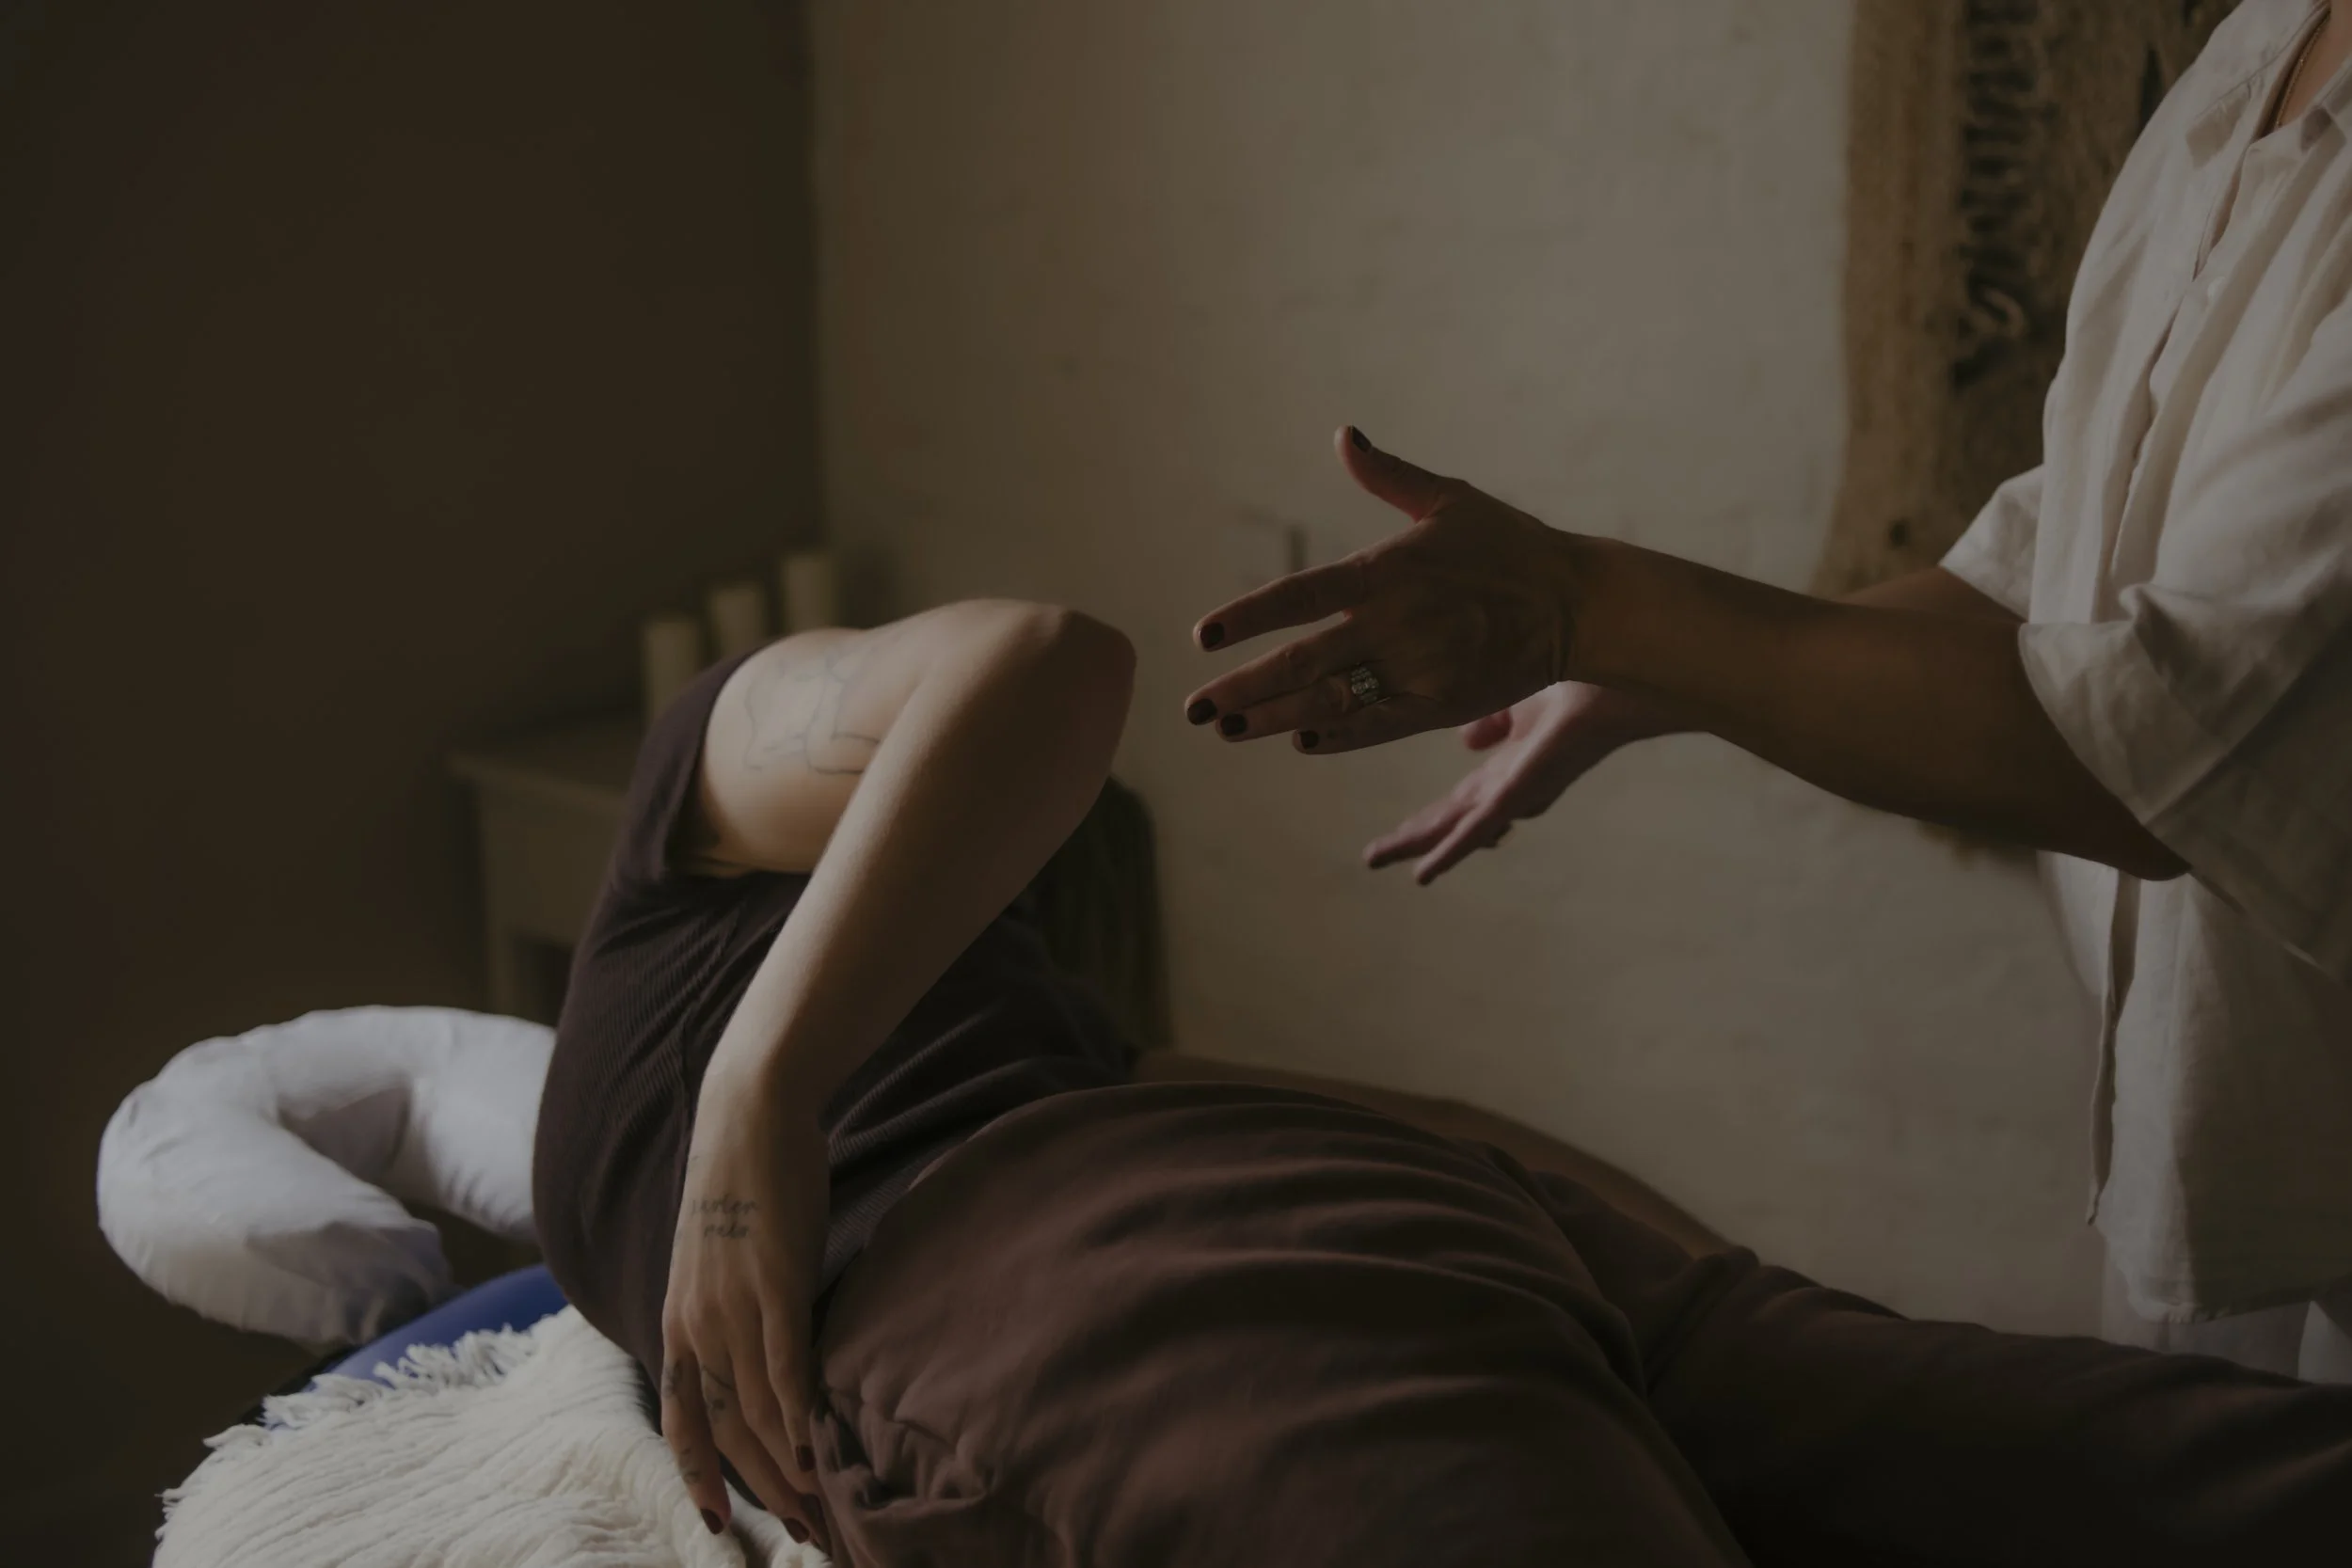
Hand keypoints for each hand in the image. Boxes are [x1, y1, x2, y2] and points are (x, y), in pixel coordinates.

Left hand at [659, 1070, 831, 1552]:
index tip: (720, 1524)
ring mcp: (732, 1304)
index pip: (685, 1418)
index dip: (698, 1476)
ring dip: (788, 1468)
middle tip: (801, 1532)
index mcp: (680, 1320)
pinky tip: (819, 1453)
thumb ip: (740, 1308)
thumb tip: (771, 1347)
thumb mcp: (725, 1258)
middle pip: (727, 1429)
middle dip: (761, 1488)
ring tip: (820, 1511)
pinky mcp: (773, 1282)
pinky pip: (783, 1365)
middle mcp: (696, 1323)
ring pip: (757, 1410)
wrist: (749, 1114)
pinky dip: (798, 1416)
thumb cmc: (747, 1181)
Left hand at [1184, 427, 1583, 753]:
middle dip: (1243, 688)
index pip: (1299, 596)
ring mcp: (1417, 669)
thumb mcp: (1449, 498)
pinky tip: (1299, 742)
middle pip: (1302, 662)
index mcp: (1388, 571)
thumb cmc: (1511, 544)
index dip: (1247, 617)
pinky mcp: (1440, 706)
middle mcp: (1395, 624)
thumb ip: (1387, 475)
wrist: (1578, 603)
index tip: (1203, 637)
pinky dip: (1336, 737)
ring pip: (1330, 702)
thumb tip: (1344, 435)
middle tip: (1194, 708)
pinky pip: (1376, 727)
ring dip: (1273, 719)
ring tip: (1226, 729)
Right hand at [1365, 682, 1677, 883]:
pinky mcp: (1521, 793)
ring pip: (1456, 829)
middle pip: (1450, 820)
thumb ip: (1494, 719)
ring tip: (1380, 859)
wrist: (1618, 681)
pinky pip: (1477, 828)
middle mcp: (1512, 786)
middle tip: (1371, 856)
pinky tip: (1422, 873)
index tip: (1399, 835)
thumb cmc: (1582, 683)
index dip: (1428, 818)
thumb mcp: (1520, 697)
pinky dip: (1449, 853)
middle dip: (1413, 837)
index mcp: (1510, 766)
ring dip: (1420, 846)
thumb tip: (1468, 741)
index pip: (1459, 800)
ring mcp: (1517, 794)